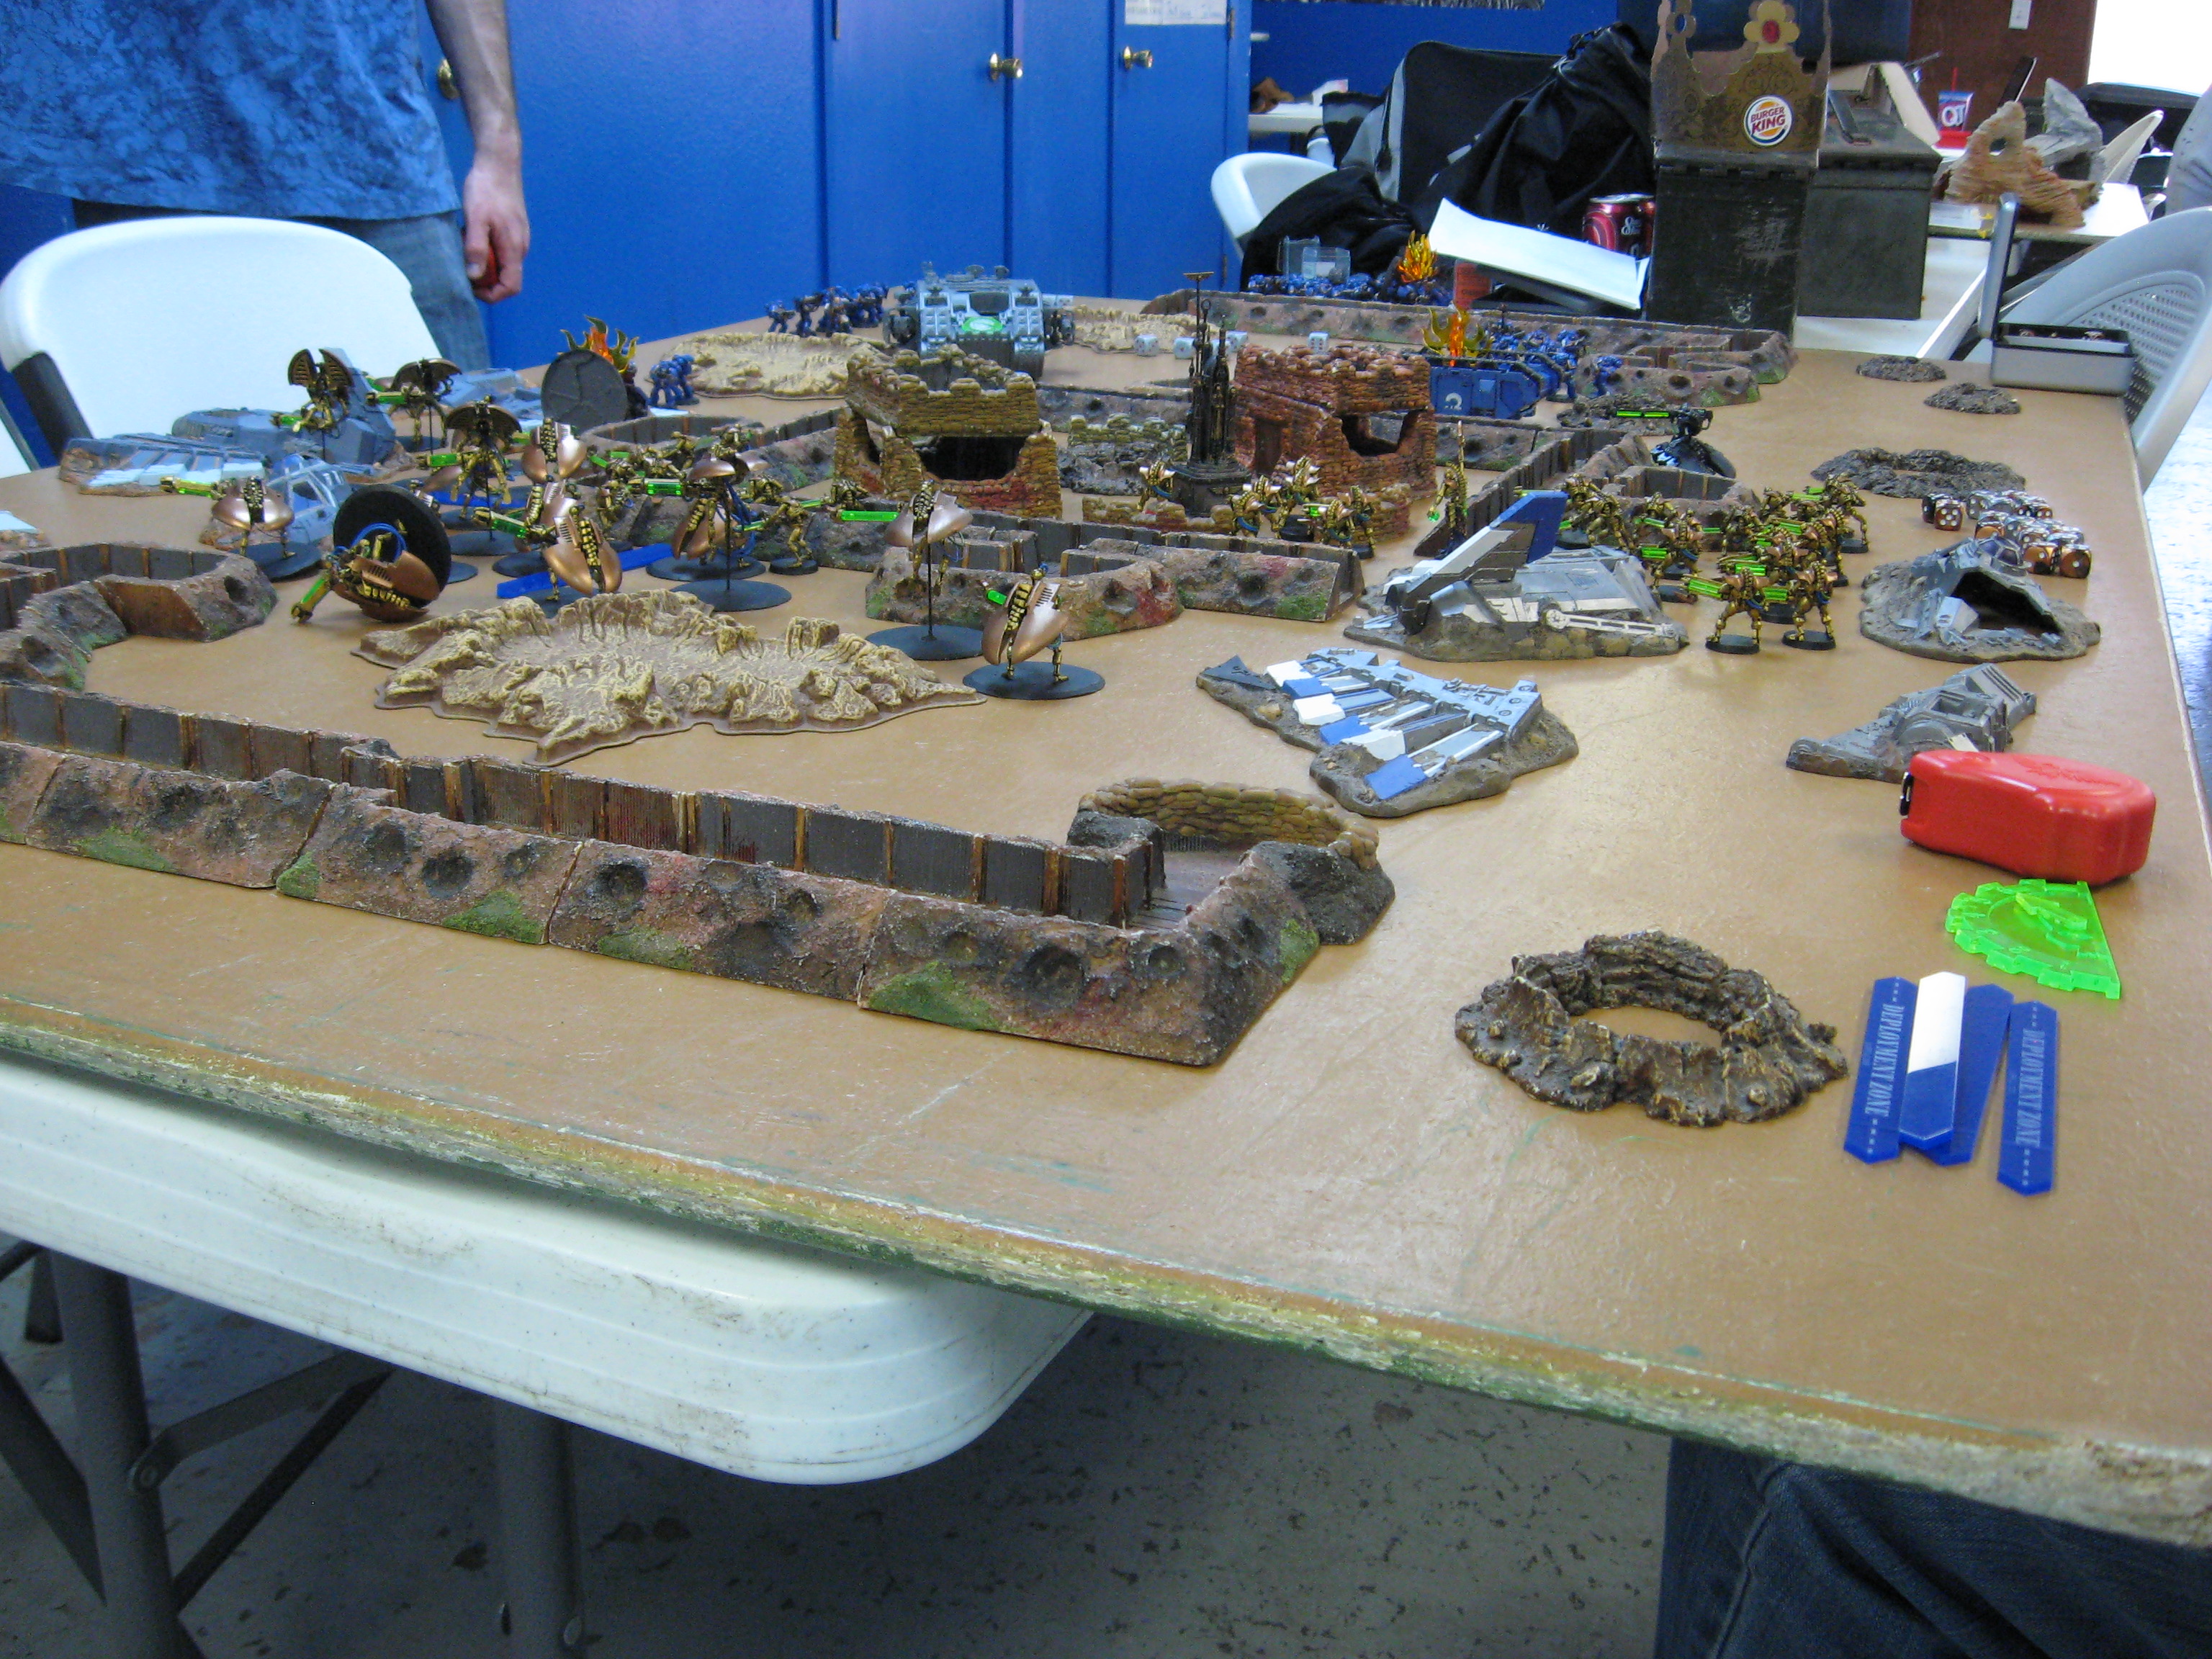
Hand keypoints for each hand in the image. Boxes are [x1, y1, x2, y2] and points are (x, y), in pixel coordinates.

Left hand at [462, 149, 528, 301]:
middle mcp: (521, 247)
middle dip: (486, 279)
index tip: (472, 287)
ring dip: (485, 264)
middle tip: (464, 265)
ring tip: (467, 248)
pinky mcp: (514, 229)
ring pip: (504, 264)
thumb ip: (476, 248)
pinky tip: (474, 236)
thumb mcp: (476, 218)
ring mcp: (519, 238)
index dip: (492, 294)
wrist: (500, 162)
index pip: (511, 287)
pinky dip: (488, 251)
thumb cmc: (487, 189)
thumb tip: (474, 276)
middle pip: (507, 278)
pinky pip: (503, 250)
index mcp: (514, 249)